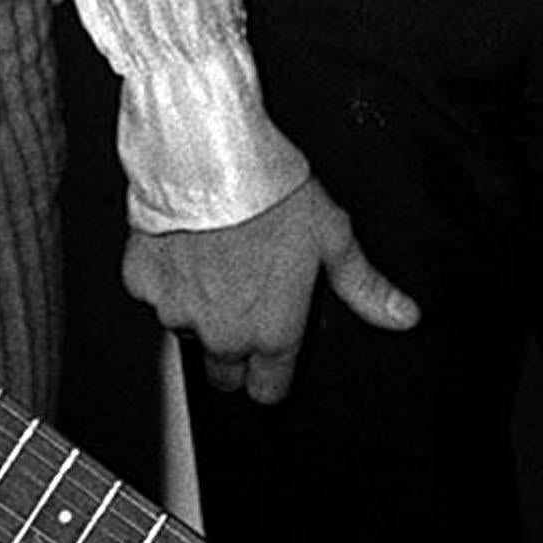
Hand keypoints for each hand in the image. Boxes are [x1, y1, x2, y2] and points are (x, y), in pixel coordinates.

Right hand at [123, 177, 416, 403]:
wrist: (207, 152)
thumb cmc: (270, 191)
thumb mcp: (332, 235)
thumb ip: (364, 285)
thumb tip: (402, 315)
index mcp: (272, 331)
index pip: (268, 390)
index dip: (272, 373)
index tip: (272, 352)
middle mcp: (222, 332)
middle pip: (224, 374)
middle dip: (233, 350)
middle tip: (242, 301)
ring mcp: (175, 309)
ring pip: (185, 329)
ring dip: (196, 308)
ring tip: (213, 260)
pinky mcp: (140, 281)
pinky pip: (150, 292)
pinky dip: (162, 275)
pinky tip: (181, 244)